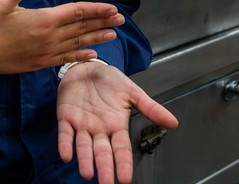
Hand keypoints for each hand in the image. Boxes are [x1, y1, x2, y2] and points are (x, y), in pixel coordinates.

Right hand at [0, 0, 124, 76]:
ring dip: (97, 38)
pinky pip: (66, 58)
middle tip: (121, 19)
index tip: (112, 8)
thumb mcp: (3, 2)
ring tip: (113, 34)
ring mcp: (46, 52)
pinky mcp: (40, 63)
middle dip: (102, 22)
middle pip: (82, 27)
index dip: (96, 9)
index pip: (77, 12)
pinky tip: (92, 55)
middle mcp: (50, 37)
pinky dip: (80, 55)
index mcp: (44, 20)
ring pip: (78, 43)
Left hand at [57, 61, 178, 183]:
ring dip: (85, 160)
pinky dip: (65, 144)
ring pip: (83, 146)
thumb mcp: (132, 91)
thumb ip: (150, 108)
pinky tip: (66, 155)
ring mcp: (82, 124)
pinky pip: (65, 133)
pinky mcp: (66, 116)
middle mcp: (99, 129)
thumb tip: (173, 122)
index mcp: (116, 125)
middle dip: (105, 168)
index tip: (125, 179)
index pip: (122, 149)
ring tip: (87, 174)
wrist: (86, 66)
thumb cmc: (109, 80)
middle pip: (103, 152)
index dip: (123, 163)